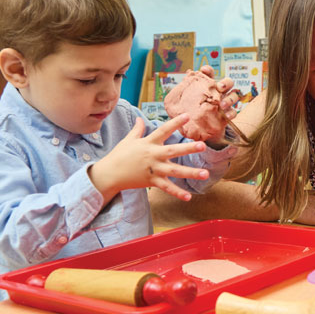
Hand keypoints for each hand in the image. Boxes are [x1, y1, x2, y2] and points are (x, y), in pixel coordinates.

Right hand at [89, 116, 209, 202]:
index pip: (164, 130)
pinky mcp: (152, 181)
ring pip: (174, 171)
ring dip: (190, 173)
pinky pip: (166, 188)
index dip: (176, 123)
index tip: (188, 116)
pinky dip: (177, 193)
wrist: (109, 174)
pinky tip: (189, 197)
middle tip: (203, 146)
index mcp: (149, 143)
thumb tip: (139, 118)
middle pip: (173, 151)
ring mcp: (153, 169)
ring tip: (205, 174)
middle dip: (188, 148)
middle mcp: (153, 155)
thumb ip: (137, 130)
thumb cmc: (119, 155)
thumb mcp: (128, 140)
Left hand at [163, 67, 239, 144]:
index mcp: (206, 86)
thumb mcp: (181, 105)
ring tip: (222, 104)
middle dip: (225, 82)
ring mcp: (225, 103)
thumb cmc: (190, 114)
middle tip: (219, 87)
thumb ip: (179, 97)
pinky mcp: (228, 115)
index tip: (204, 70)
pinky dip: (231, 113)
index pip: (209, 74)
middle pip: (227, 82)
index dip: (208, 70)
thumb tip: (176, 92)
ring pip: (234, 95)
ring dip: (230, 98)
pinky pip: (234, 111)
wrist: (199, 131)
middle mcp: (218, 92)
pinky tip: (226, 116)